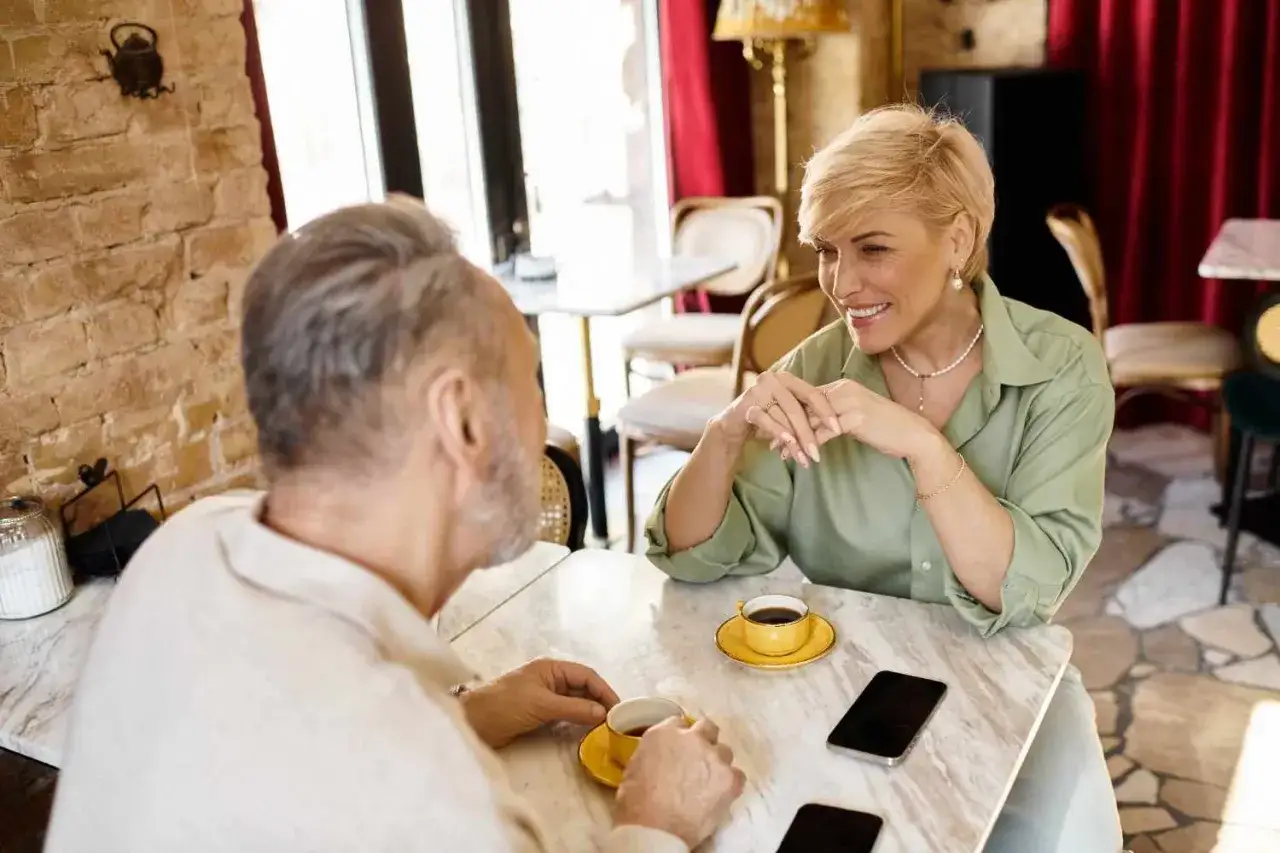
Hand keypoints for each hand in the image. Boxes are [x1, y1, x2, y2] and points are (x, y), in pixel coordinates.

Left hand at [459, 658, 619, 748]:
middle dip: (600, 701)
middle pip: (583, 688)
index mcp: (551, 668)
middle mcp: (551, 679)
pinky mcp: (539, 714)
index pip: (586, 675)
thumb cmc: (504, 705)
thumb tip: (603, 713)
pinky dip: (578, 721)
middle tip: (618, 721)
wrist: (472, 723)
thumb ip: (573, 708)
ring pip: (576, 702)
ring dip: (591, 712)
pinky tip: (588, 731)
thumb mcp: (541, 705)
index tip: (620, 708)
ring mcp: (545, 697)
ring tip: (608, 727)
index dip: (604, 690)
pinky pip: (566, 714)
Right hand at [614, 717, 744, 847]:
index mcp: (664, 733)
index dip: (681, 737)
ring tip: (709, 782)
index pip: (679, 723)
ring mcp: (714, 757)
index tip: (680, 749)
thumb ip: (655, 752)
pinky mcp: (729, 779)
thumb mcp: (636, 766)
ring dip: (717, 763)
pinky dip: (730, 783)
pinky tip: (720, 794)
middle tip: (698, 761)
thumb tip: (665, 756)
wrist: (654, 829)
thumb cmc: (636, 803)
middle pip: (707, 728)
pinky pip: (738, 775)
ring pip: (724, 752)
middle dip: (704, 742)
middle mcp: (692, 738)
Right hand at [709, 371, 839, 467]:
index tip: (838, 429)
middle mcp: (773, 380)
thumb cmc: (767, 418)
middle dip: (809, 433)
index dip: (826, 411)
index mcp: (787, 379)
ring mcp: (758, 391)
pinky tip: (788, 445)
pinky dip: (778, 433)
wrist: (732, 425)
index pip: (812, 393)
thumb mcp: (789, 413)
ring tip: (803, 459)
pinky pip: (766, 420)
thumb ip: (807, 414)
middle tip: (817, 454)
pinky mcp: (746, 405)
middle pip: (797, 408)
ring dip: (795, 441)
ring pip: (783, 417)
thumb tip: (839, 426)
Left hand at [783, 379, 942, 461]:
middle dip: (782, 421)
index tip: (770, 422)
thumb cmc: (886, 428)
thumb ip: (835, 413)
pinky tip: (799, 456)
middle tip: (764, 435)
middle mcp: (844, 389)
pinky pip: (823, 433)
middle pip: (803, 404)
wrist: (914, 435)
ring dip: (791, 435)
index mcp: (842, 386)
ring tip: (775, 449)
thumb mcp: (857, 415)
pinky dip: (809, 445)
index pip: (807, 395)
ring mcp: (849, 402)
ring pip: (810, 419)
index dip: (787, 410)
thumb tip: (813, 421)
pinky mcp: (855, 418)